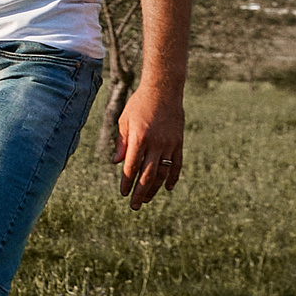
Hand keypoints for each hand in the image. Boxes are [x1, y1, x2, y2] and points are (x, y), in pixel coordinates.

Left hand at [115, 81, 184, 208]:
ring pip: (162, 173)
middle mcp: (155, 143)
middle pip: (147, 175)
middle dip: (140, 192)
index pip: (131, 167)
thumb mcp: (125, 120)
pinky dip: (173, 178)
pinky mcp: (179, 143)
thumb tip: (117, 163)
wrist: (164, 90)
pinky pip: (177, 165)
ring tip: (147, 199)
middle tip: (134, 206)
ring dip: (154, 188)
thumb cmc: (139, 104)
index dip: (127, 182)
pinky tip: (167, 188)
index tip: (123, 193)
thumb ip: (122, 142)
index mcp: (139, 138)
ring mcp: (169, 144)